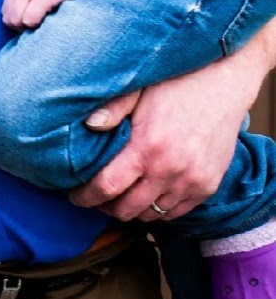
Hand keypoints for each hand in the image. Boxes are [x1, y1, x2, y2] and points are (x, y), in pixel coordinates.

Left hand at [1, 0, 114, 29]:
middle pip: (8, 16)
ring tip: (45, 23)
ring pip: (15, 20)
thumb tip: (27, 11)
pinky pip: (30, 20)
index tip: (33, 22)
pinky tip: (51, 20)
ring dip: (29, 27)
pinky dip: (38, 26)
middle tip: (40, 26)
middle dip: (21, 27)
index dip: (17, 19)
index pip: (5, 7)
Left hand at [71, 22, 275, 219]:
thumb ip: (112, 109)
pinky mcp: (209, 186)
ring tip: (118, 197)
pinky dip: (159, 209)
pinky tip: (146, 195)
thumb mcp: (138, 90)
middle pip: (128, 209)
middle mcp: (171, 171)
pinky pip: (178, 212)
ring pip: (153, 215)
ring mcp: (193, 182)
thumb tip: (87, 125)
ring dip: (132, 210)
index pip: (107, 187)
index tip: (74, 196)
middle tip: (93, 198)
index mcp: (147, 148)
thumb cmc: (176, 84)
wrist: (223, 83)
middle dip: (105, 207)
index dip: (86, 197)